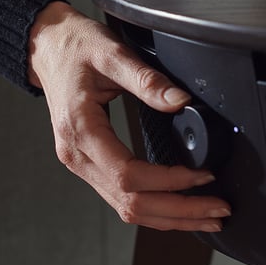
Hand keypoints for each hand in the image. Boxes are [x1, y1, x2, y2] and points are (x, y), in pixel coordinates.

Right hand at [27, 2, 230, 231]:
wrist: (48, 46)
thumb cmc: (74, 48)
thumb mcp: (112, 53)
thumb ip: (147, 79)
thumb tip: (180, 100)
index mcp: (80, 130)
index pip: (128, 175)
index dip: (169, 181)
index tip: (202, 175)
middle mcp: (77, 156)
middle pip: (130, 203)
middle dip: (178, 211)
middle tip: (217, 210)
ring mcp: (82, 163)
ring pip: (127, 208)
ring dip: (169, 217)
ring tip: (206, 217)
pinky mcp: (90, 163)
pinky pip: (122, 197)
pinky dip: (154, 207)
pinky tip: (177, 207)